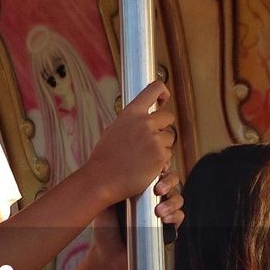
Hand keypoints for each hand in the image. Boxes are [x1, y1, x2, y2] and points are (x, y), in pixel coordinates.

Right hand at [83, 81, 175, 201]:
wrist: (101, 180)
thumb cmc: (104, 159)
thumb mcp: (113, 130)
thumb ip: (130, 122)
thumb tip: (142, 118)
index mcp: (131, 113)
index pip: (154, 89)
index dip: (163, 92)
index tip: (163, 99)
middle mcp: (144, 123)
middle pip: (168, 116)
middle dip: (162, 127)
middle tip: (152, 139)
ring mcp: (154, 139)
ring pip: (169, 138)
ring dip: (161, 147)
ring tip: (143, 157)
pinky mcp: (161, 156)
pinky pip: (168, 155)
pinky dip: (160, 162)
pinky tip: (145, 167)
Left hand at [87, 171, 183, 269]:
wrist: (108, 255)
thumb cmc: (104, 228)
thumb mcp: (104, 203)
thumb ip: (109, 186)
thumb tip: (115, 166)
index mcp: (141, 187)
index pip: (157, 171)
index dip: (161, 167)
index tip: (157, 169)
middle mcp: (154, 198)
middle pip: (172, 181)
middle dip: (169, 182)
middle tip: (158, 190)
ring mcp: (162, 213)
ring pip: (178, 198)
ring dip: (172, 202)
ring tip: (159, 211)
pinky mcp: (167, 229)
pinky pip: (179, 218)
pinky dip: (175, 216)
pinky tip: (165, 219)